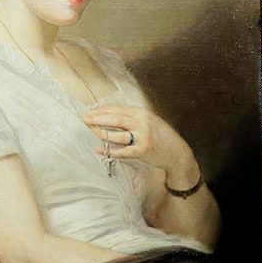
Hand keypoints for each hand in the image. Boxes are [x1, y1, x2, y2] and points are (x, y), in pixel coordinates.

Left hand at [80, 105, 195, 178]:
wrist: (177, 153)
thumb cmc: (160, 136)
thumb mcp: (149, 121)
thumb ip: (132, 118)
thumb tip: (108, 115)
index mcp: (142, 113)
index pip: (117, 109)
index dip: (102, 110)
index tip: (90, 112)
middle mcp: (142, 123)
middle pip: (115, 119)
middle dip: (97, 119)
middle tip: (84, 119)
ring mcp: (143, 137)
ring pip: (117, 135)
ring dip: (101, 133)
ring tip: (90, 131)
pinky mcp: (142, 151)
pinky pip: (122, 151)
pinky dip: (109, 151)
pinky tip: (99, 149)